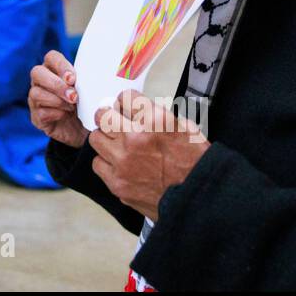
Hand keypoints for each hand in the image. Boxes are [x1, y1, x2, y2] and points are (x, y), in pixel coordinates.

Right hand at [28, 50, 88, 148]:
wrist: (83, 130)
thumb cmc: (85, 105)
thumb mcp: (89, 90)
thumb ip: (88, 81)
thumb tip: (101, 76)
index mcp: (54, 70)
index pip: (51, 57)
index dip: (61, 65)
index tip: (73, 79)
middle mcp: (41, 82)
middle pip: (37, 72)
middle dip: (56, 84)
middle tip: (73, 95)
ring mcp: (36, 100)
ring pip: (36, 93)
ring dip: (57, 100)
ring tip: (72, 107)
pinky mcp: (37, 117)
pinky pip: (40, 112)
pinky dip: (55, 113)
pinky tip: (65, 115)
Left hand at [88, 90, 209, 222]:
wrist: (199, 198)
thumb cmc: (195, 163)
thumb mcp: (185, 128)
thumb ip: (157, 116)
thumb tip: (135, 109)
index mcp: (155, 120)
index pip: (125, 97)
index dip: (126, 101)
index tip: (126, 105)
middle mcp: (135, 138)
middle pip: (103, 115)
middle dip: (109, 116)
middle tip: (114, 121)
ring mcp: (123, 162)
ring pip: (96, 138)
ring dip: (106, 139)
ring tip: (116, 144)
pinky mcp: (117, 183)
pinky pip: (98, 164)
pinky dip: (106, 162)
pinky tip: (117, 164)